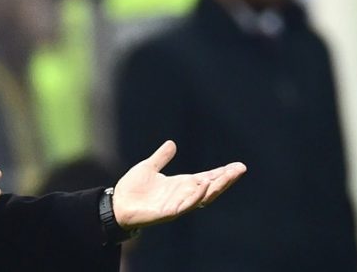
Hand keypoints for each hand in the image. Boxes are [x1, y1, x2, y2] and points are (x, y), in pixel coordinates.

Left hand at [112, 140, 245, 230]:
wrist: (117, 204)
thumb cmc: (132, 189)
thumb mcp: (149, 167)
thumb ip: (161, 157)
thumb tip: (171, 144)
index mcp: (181, 185)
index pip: (207, 178)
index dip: (222, 173)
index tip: (238, 166)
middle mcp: (182, 195)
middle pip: (210, 188)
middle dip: (225, 179)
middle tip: (240, 169)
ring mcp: (177, 204)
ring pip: (201, 198)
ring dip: (215, 187)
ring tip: (226, 176)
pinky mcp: (167, 212)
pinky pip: (185, 205)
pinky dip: (195, 196)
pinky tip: (203, 186)